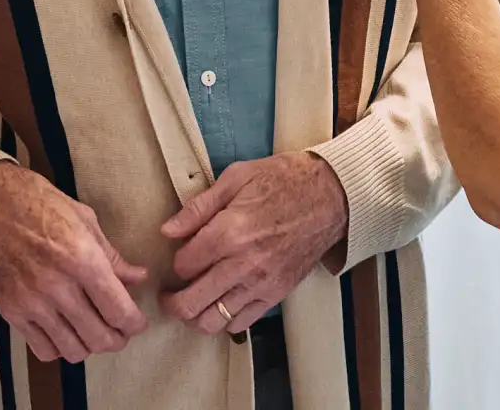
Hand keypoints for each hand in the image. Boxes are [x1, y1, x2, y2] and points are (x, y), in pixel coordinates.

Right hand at [0, 162, 148, 362]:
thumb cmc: (41, 205)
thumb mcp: (86, 221)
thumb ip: (113, 257)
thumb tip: (138, 278)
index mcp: (82, 259)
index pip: (118, 310)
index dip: (134, 324)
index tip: (138, 323)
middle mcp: (57, 286)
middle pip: (98, 337)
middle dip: (117, 340)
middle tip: (121, 332)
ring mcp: (32, 303)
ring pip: (72, 350)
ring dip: (90, 347)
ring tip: (95, 333)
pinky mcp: (11, 312)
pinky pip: (42, 349)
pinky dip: (60, 348)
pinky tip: (66, 333)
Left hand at [158, 153, 348, 334]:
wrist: (332, 195)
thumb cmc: (286, 180)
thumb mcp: (238, 177)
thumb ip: (199, 207)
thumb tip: (168, 229)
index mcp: (230, 232)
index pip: (183, 265)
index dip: (175, 261)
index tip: (180, 254)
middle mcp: (243, 264)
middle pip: (190, 303)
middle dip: (172, 301)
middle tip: (169, 293)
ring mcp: (262, 283)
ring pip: (212, 321)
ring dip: (195, 315)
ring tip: (193, 301)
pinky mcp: (277, 294)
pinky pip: (241, 323)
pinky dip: (225, 320)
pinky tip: (222, 302)